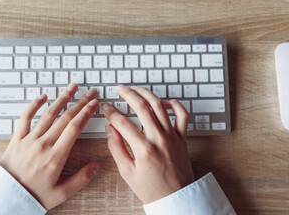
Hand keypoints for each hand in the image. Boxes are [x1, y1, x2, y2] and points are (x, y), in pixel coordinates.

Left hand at [0, 83, 100, 208]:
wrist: (6, 196)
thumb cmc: (33, 195)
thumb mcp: (61, 193)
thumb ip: (81, 179)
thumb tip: (97, 166)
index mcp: (56, 157)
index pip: (75, 128)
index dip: (86, 113)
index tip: (94, 104)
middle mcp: (43, 144)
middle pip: (65, 117)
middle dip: (80, 103)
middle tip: (90, 93)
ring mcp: (29, 140)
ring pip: (48, 114)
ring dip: (61, 99)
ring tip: (72, 88)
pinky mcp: (17, 139)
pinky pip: (26, 117)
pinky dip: (34, 105)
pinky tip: (43, 96)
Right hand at [102, 85, 194, 202]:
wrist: (176, 198)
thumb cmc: (152, 189)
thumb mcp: (127, 173)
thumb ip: (116, 149)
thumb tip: (110, 130)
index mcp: (143, 149)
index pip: (122, 122)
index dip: (111, 112)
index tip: (105, 107)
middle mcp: (159, 139)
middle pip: (141, 107)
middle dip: (128, 94)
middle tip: (120, 89)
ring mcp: (173, 136)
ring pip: (160, 106)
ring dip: (147, 94)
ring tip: (137, 89)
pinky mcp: (182, 138)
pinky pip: (182, 114)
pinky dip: (173, 104)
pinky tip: (162, 102)